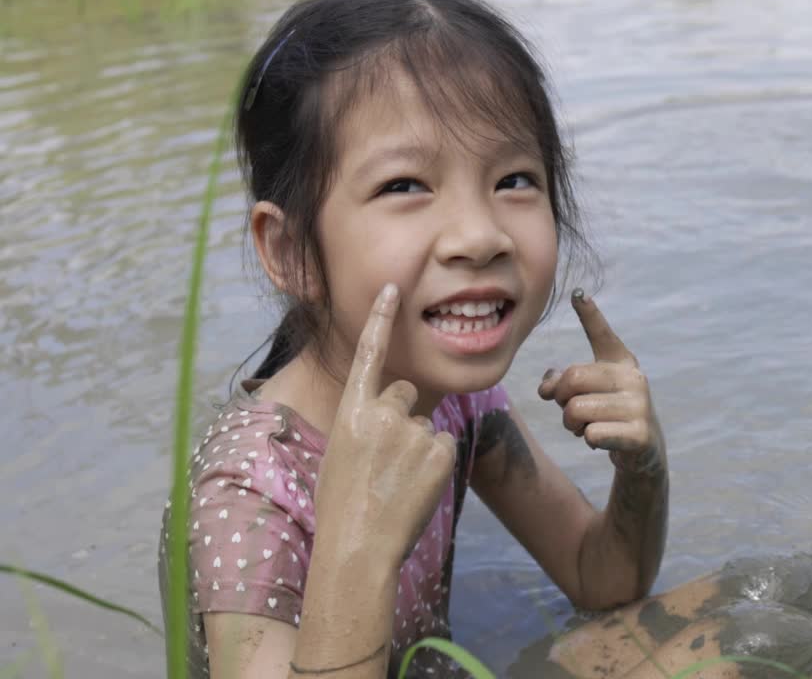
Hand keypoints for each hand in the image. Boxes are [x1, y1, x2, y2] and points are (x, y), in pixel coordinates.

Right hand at [313, 284, 456, 568]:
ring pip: (427, 426)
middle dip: (404, 417)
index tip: (395, 289)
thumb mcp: (340, 453)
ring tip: (396, 483)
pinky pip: (445, 446)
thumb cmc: (342, 506)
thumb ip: (363, 425)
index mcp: (349, 412)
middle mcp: (381, 413)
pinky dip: (436, 465)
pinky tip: (416, 488)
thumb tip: (387, 414)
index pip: (368, 354)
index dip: (382, 319)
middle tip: (387, 459)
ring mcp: (412, 431)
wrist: (357, 548)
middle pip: (407, 394)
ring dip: (419, 449)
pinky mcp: (440, 450)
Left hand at [538, 289, 663, 475]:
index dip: (589, 314)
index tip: (578, 294)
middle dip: (561, 400)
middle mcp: (633, 377)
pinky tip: (603, 440)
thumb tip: (546, 386)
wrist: (641, 451)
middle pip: (572, 378)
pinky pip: (591, 434)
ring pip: (576, 410)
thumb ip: (561, 384)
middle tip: (572, 412)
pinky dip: (589, 441)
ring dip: (572, 425)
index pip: (602, 335)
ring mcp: (640, 405)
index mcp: (620, 362)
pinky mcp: (640, 433)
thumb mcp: (584, 395)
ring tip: (588, 427)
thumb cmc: (607, 415)